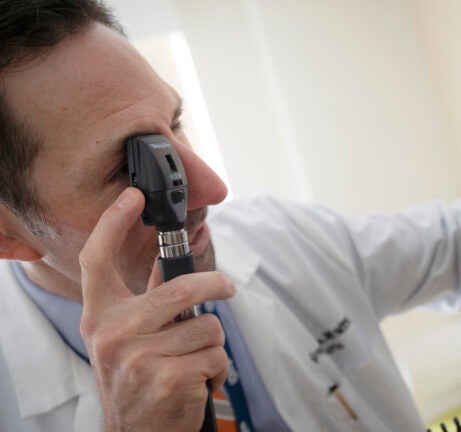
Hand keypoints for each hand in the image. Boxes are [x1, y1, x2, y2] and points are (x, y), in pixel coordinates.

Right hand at [79, 187, 233, 430]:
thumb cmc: (139, 377)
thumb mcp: (130, 336)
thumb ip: (151, 295)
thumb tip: (180, 249)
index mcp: (100, 316)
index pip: (97, 261)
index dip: (112, 223)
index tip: (133, 197)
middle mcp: (111, 333)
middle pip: (180, 289)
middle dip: (215, 287)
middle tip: (227, 289)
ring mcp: (136, 358)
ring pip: (207, 327)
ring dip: (212, 344)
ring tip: (192, 361)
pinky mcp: (165, 379)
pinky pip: (216, 356)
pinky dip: (217, 369)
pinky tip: (197, 381)